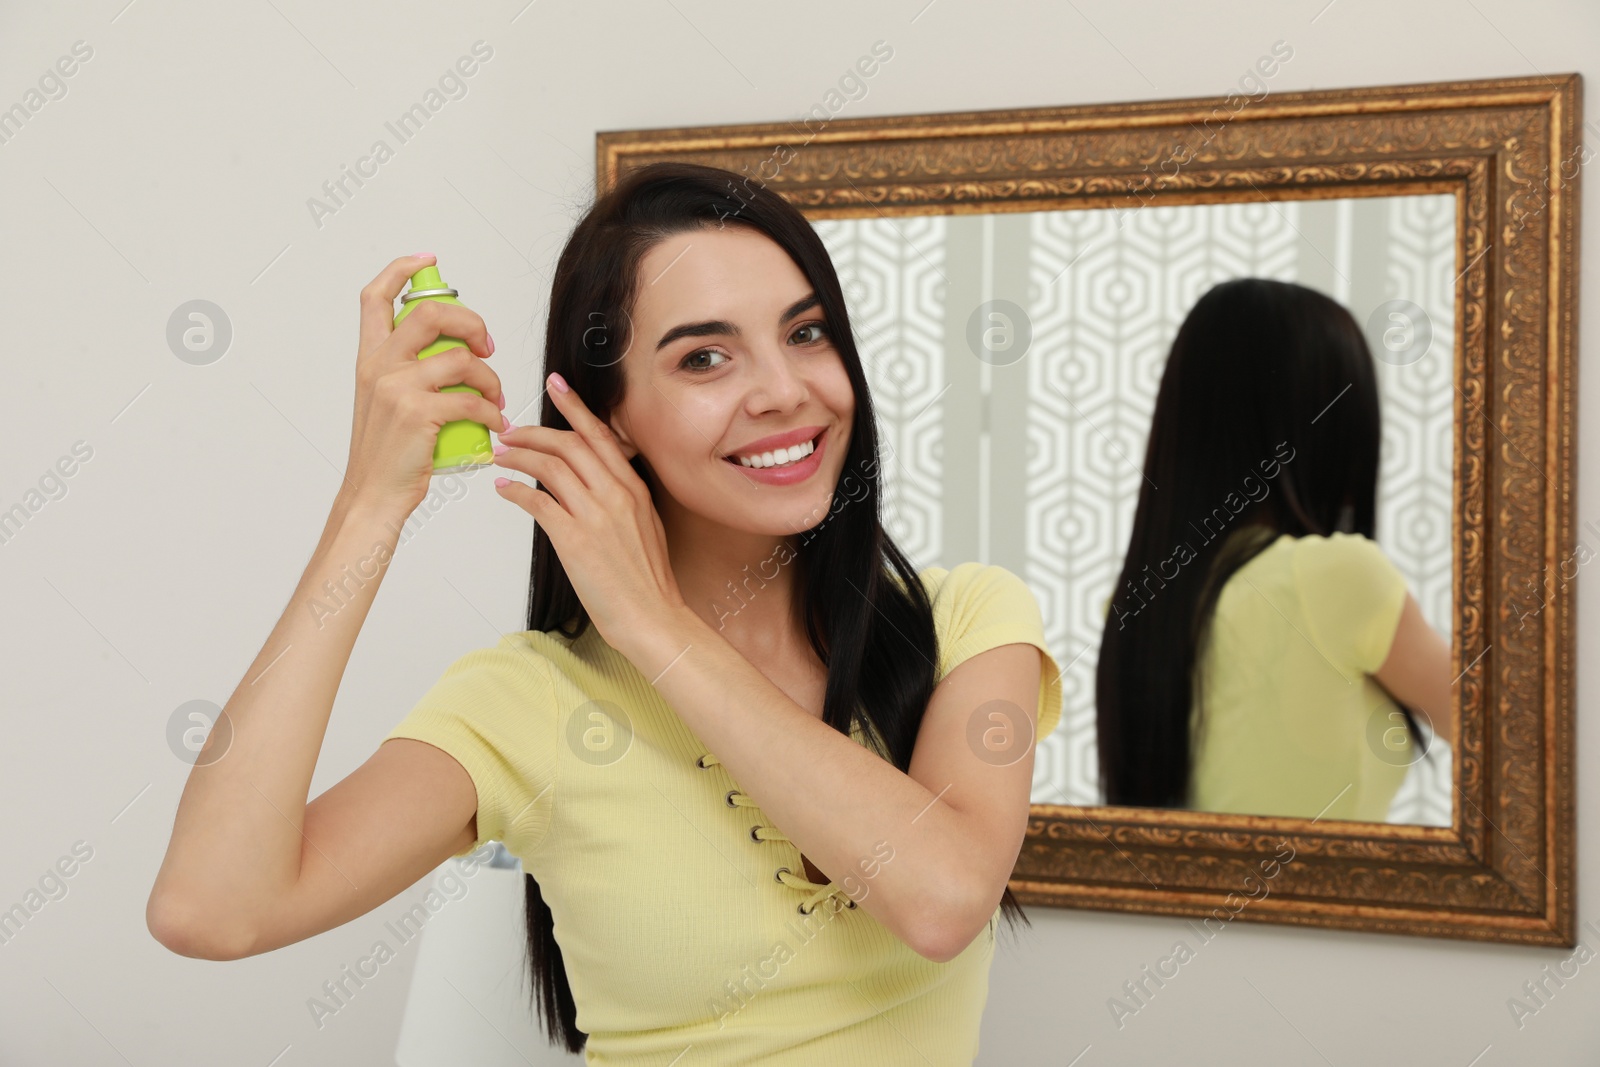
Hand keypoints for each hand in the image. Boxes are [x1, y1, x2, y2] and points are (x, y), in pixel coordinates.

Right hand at [341, 254, 504, 518]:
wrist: (373, 496)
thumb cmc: (388, 455)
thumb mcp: (384, 403)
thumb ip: (408, 373)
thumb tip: (454, 355)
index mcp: (369, 359)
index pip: (374, 298)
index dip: (401, 271)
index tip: (429, 261)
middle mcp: (378, 366)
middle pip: (430, 314)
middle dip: (471, 322)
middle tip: (487, 347)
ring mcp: (397, 388)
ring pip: (461, 359)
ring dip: (491, 378)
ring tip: (496, 399)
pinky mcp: (418, 414)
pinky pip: (471, 401)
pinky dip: (491, 412)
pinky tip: (495, 424)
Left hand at [491, 372, 685, 656]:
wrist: (651, 616)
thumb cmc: (646, 581)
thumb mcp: (644, 526)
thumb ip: (621, 500)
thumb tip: (593, 485)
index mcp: (634, 489)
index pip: (600, 435)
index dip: (574, 407)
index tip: (555, 385)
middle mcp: (616, 495)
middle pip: (569, 444)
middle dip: (534, 432)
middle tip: (510, 431)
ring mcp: (595, 516)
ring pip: (550, 467)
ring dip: (519, 456)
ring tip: (501, 456)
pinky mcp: (575, 540)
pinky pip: (538, 502)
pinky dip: (516, 491)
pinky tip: (505, 490)